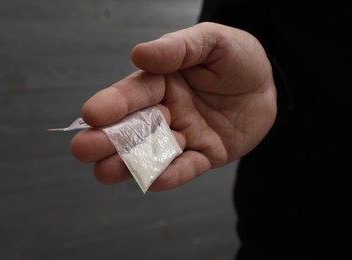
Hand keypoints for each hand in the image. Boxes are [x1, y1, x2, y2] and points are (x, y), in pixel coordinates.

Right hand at [71, 22, 276, 190]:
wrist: (267, 86)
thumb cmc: (238, 59)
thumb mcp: (212, 42)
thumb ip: (178, 48)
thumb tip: (139, 54)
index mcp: (162, 81)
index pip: (134, 93)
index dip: (114, 103)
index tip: (93, 113)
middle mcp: (167, 110)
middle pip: (134, 126)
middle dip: (109, 138)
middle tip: (83, 149)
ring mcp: (185, 135)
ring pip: (154, 151)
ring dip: (129, 163)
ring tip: (104, 172)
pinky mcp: (205, 155)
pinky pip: (187, 167)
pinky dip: (170, 175)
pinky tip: (152, 180)